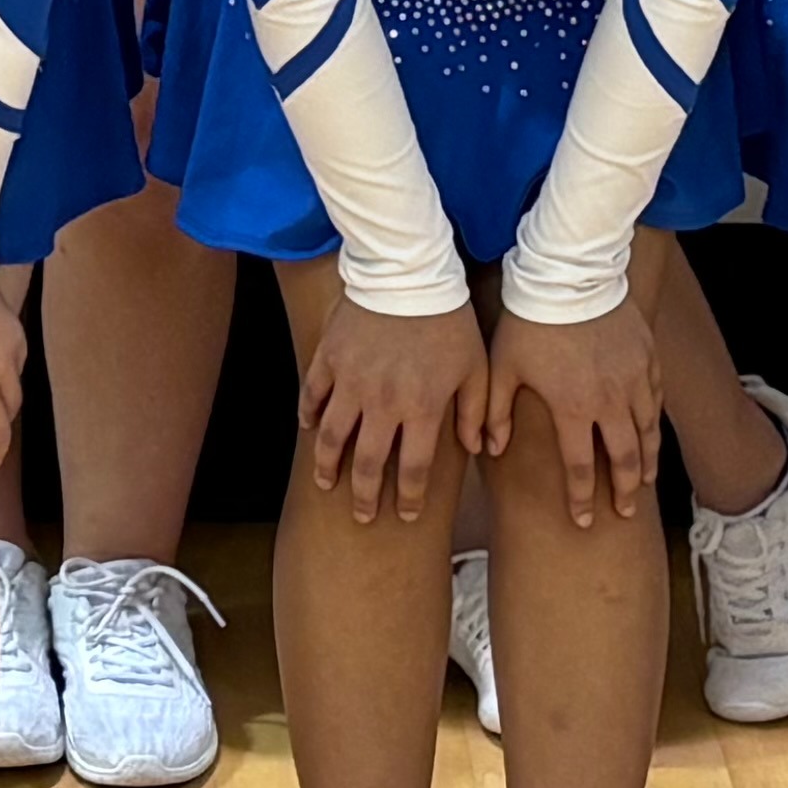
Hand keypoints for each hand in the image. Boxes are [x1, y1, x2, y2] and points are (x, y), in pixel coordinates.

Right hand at [294, 289, 484, 525]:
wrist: (409, 272)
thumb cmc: (449, 320)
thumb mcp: (476, 366)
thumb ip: (477, 411)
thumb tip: (479, 449)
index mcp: (421, 408)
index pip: (412, 469)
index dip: (407, 498)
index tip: (405, 515)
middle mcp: (382, 403)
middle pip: (366, 464)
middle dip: (364, 497)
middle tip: (363, 515)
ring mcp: (350, 381)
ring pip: (332, 437)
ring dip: (327, 466)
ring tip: (326, 483)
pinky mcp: (329, 358)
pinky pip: (312, 395)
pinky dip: (308, 416)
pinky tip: (309, 430)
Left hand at [486, 299, 664, 529]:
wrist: (568, 272)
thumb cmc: (527, 319)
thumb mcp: (502, 366)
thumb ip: (493, 412)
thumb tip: (488, 450)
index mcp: (573, 407)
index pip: (581, 468)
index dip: (582, 499)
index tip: (583, 522)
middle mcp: (610, 399)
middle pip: (626, 457)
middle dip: (626, 490)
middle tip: (626, 512)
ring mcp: (634, 377)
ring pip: (648, 431)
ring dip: (648, 460)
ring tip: (646, 481)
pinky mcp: (647, 356)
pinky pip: (656, 398)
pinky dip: (654, 421)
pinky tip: (652, 431)